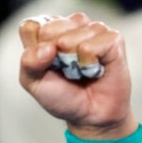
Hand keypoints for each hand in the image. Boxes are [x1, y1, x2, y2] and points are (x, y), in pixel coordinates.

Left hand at [17, 13, 136, 138]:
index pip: (30, 27)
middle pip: (49, 29)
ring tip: (80, 70)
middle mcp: (71, 26)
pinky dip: (88, 64)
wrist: (90, 116)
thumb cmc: (62, 96)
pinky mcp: (113, 39)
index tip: (44, 65)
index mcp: (48, 32)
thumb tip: (48, 47)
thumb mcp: (33, 83)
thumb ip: (28, 63)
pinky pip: (90, 46)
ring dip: (71, 62)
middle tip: (64, 69)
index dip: (33, 49)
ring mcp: (93, 30)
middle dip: (52, 57)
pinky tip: (94, 69)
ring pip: (69, 36)